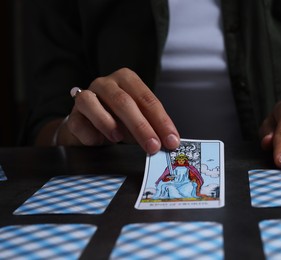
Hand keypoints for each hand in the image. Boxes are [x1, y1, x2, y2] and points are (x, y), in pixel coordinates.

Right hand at [55, 68, 179, 153]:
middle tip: (153, 146)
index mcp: (128, 80)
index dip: (161, 121)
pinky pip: (79, 121)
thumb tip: (169, 142)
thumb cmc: (118, 121)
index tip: (171, 140)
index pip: (147, 100)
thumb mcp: (139, 122)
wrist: (89, 127)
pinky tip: (97, 142)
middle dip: (141, 126)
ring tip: (119, 139)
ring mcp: (86, 95)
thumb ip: (152, 129)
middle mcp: (106, 84)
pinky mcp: (73, 114)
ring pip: (94, 103)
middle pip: (124, 101)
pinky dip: (89, 133)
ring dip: (108, 123)